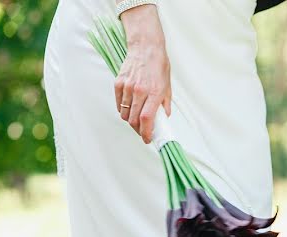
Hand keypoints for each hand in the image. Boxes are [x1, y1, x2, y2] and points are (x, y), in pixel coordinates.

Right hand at [115, 5, 171, 143]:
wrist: (145, 48)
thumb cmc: (158, 66)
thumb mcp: (167, 86)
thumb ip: (165, 104)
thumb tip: (164, 118)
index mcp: (154, 93)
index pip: (147, 119)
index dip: (146, 132)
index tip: (148, 139)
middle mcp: (139, 91)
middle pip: (134, 119)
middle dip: (139, 130)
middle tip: (143, 132)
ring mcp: (127, 87)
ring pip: (125, 114)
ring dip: (131, 121)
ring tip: (137, 121)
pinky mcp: (118, 83)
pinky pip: (119, 104)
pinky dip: (123, 110)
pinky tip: (130, 110)